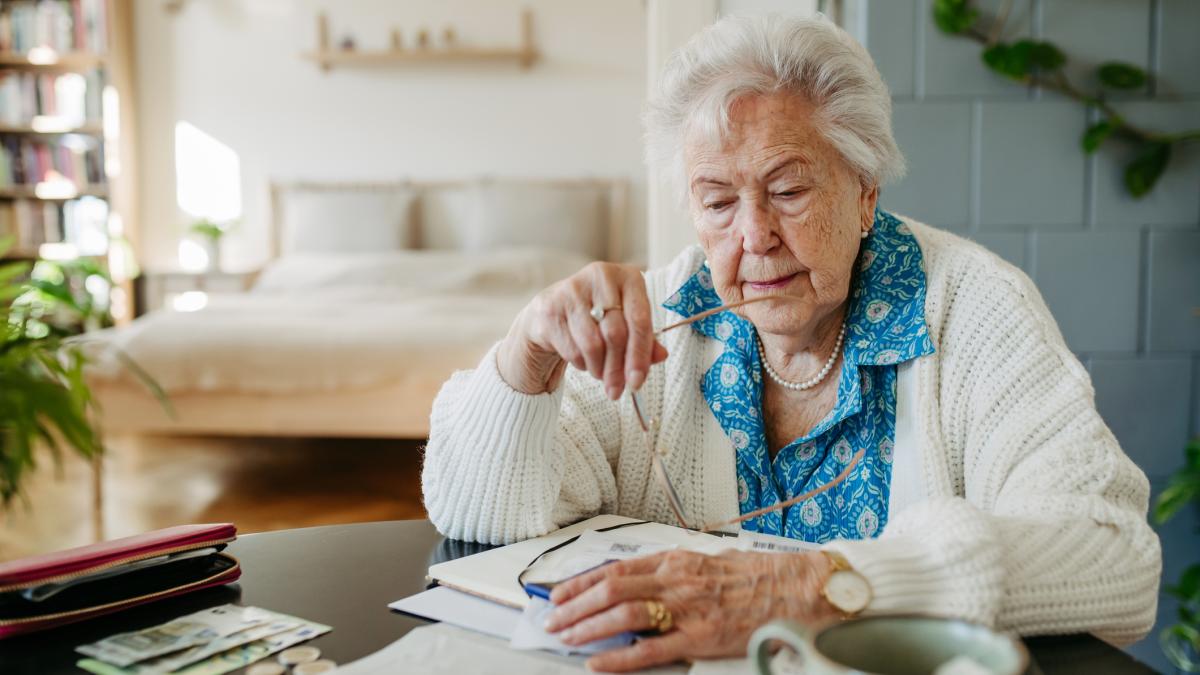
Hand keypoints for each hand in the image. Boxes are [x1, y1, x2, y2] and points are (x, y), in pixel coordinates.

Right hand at [498, 262, 667, 397]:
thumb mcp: (626, 323)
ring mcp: (572, 289)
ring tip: (600, 372)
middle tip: (617, 390)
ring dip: (598, 368)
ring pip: (593, 344)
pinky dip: (581, 363)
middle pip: (616, 334)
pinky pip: (572, 349)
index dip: (640, 354)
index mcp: (628, 276)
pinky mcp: (550, 307)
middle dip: (618, 369)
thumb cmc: (598, 317)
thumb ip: (646, 339)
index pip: (640, 319)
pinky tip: (582, 359)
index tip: (637, 382)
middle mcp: (601, 276)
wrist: (552, 311)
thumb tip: (661, 356)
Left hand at [543, 549, 838, 671]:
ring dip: (588, 627)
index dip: (582, 582)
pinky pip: (651, 649)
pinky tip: (599, 662)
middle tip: (552, 620)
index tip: (560, 593)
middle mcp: (677, 580)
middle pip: (611, 588)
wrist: (802, 588)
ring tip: (566, 638)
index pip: (616, 568)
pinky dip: (620, 656)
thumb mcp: (712, 562)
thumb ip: (677, 572)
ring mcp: (688, 609)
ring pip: (623, 613)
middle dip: (575, 606)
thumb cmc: (762, 576)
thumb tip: (644, 581)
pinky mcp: (701, 638)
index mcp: (678, 559)